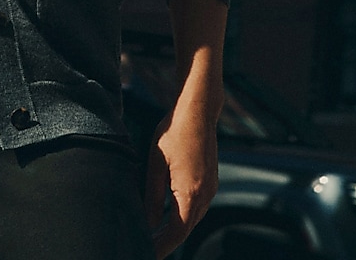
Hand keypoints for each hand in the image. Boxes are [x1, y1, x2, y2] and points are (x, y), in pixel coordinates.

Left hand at [144, 105, 218, 258]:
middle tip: (145, 248)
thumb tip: (149, 222)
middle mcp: (205, 194)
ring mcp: (210, 188)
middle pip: (185, 229)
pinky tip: (168, 216)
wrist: (198, 110)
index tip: (147, 254)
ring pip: (192, 219)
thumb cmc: (174, 131)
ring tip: (153, 236)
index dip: (162, 246)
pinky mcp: (210, 181)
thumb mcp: (155, 161)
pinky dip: (182, 216)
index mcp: (191, 192)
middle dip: (166, 242)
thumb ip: (153, 194)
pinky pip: (196, 207)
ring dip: (174, 230)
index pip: (177, 232)